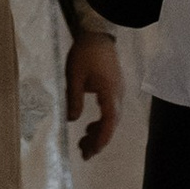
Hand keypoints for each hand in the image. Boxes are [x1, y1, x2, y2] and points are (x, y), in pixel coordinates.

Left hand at [66, 31, 121, 158]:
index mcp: (110, 93)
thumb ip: (74, 99)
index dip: (101, 139)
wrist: (97, 35)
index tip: (91, 151)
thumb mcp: (74, 76)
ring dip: (100, 132)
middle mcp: (118, 95)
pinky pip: (110, 111)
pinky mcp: (114, 89)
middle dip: (99, 140)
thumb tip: (72, 120)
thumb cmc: (84, 54)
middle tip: (83, 154)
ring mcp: (118, 92)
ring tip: (84, 143)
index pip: (109, 122)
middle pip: (112, 123)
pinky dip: (101, 122)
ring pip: (112, 118)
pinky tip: (89, 126)